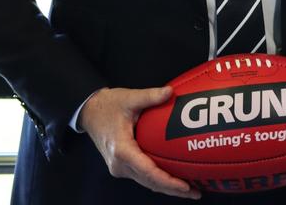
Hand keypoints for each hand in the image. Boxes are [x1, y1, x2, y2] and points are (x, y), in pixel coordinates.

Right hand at [79, 86, 198, 198]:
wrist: (89, 112)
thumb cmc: (108, 105)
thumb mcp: (129, 98)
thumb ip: (150, 96)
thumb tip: (170, 92)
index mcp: (121, 150)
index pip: (148, 171)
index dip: (167, 181)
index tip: (185, 186)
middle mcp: (119, 163)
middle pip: (149, 182)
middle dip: (173, 189)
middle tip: (196, 192)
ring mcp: (120, 167)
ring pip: (146, 182)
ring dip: (167, 187)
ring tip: (190, 190)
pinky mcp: (122, 166)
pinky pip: (143, 176)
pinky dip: (159, 180)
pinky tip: (175, 179)